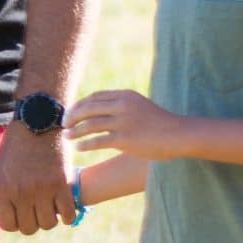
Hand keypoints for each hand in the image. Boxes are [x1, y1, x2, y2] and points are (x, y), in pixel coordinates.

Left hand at [0, 121, 75, 232]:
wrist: (38, 121)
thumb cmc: (17, 143)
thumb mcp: (0, 167)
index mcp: (4, 190)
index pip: (6, 224)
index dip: (14, 223)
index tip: (20, 217)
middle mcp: (21, 194)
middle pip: (28, 228)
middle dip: (32, 222)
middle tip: (37, 212)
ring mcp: (42, 190)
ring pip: (48, 223)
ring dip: (51, 218)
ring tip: (51, 209)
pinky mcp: (62, 184)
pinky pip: (68, 214)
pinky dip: (67, 214)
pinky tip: (65, 206)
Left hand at [66, 90, 186, 159]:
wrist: (178, 134)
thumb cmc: (158, 122)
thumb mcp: (139, 106)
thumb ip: (121, 106)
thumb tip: (97, 111)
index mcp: (125, 95)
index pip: (95, 97)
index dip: (79, 105)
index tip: (70, 112)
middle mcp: (122, 106)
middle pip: (88, 109)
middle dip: (72, 116)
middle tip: (63, 124)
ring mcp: (123, 122)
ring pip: (90, 125)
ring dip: (75, 131)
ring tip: (66, 137)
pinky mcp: (125, 139)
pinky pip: (98, 141)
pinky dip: (85, 144)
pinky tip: (78, 147)